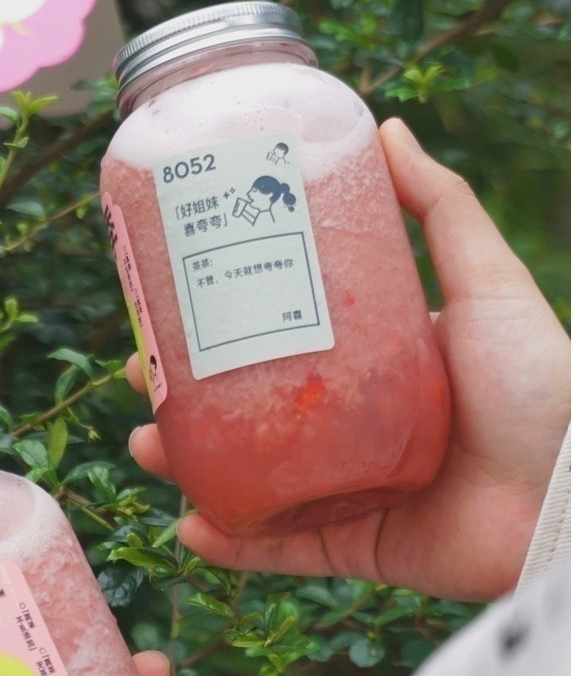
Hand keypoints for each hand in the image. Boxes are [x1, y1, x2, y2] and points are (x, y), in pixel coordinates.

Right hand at [127, 118, 569, 601]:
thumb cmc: (540, 378)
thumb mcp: (484, 279)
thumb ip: (440, 207)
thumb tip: (387, 125)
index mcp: (379, 364)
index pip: (283, 340)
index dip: (223, 326)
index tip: (171, 305)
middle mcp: (359, 426)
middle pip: (253, 410)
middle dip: (189, 396)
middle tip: (143, 374)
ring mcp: (357, 489)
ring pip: (254, 481)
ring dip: (193, 469)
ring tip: (149, 444)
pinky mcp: (365, 546)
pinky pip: (286, 551)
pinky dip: (235, 547)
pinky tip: (190, 528)